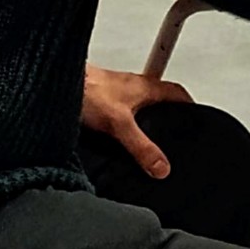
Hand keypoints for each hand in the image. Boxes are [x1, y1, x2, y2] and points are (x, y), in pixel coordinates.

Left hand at [82, 64, 192, 178]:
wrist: (53, 81)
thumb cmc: (85, 89)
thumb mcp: (120, 125)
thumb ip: (142, 147)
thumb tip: (161, 166)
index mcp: (146, 87)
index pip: (178, 93)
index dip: (189, 106)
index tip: (195, 116)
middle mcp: (132, 87)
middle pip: (159, 99)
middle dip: (167, 114)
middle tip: (173, 128)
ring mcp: (114, 91)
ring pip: (138, 104)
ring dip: (143, 118)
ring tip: (145, 135)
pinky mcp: (99, 97)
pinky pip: (118, 110)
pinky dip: (122, 121)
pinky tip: (114, 134)